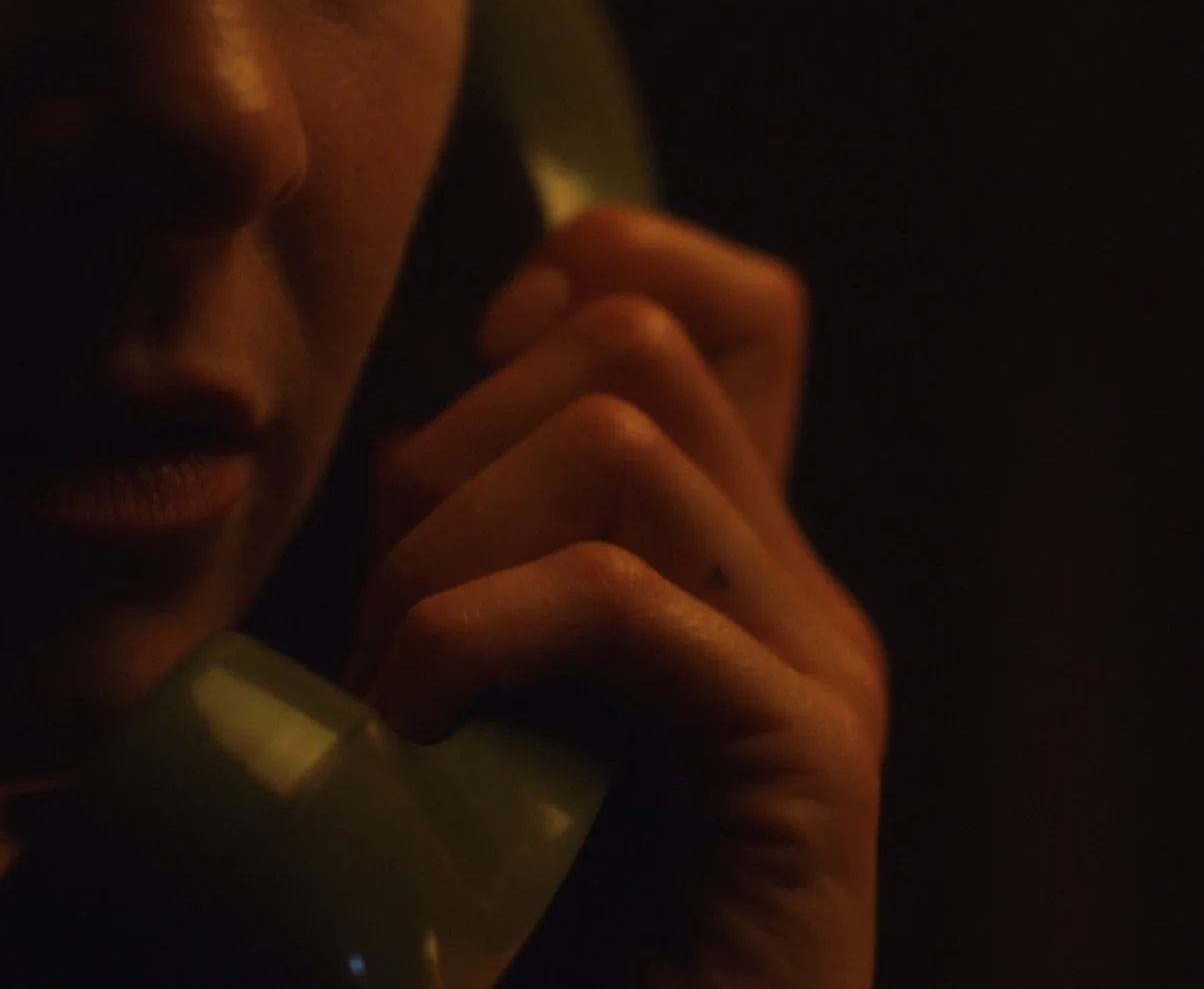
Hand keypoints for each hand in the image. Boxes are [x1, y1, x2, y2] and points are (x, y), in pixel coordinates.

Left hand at [340, 204, 888, 988]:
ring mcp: (811, 667)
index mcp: (723, 567)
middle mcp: (789, 591)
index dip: (585, 281)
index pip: (716, 307)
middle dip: (449, 457)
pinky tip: (420, 737)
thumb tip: (415, 441)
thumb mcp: (471, 706)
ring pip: (619, 432)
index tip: (462, 400)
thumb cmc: (518, 942)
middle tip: (391, 639)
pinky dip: (471, 639)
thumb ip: (475, 578)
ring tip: (403, 708)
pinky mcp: (803, 765)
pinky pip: (620, 594)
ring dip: (447, 555)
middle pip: (630, 340)